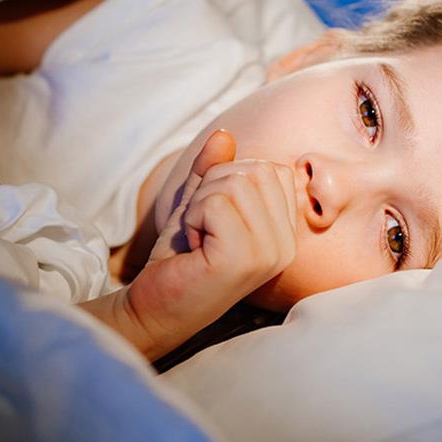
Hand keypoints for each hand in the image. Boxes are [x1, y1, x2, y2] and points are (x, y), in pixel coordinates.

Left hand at [117, 130, 298, 358]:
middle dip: (212, 189)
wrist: (155, 306)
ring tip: (198, 239)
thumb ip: (213, 170)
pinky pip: (215, 203)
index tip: (214, 218)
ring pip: (233, 184)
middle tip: (201, 228)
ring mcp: (268, 254)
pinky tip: (193, 249)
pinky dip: (192, 218)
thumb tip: (224, 135)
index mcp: (285, 233)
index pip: (270, 170)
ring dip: (200, 206)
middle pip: (253, 171)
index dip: (229, 180)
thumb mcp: (197, 204)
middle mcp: (286, 245)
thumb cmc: (180, 258)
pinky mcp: (242, 259)